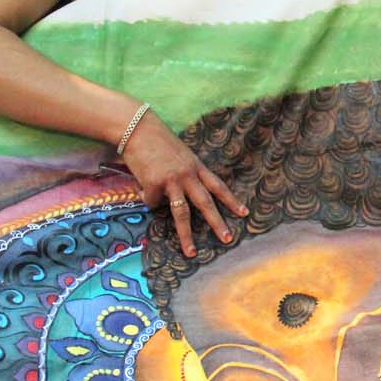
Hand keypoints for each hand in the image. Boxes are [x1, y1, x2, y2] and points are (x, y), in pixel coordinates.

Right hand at [120, 113, 246, 256]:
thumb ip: (185, 174)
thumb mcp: (179, 155)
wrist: (136, 128)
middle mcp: (188, 174)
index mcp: (196, 166)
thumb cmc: (156, 141)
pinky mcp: (154, 184)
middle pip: (205, 203)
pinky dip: (146, 197)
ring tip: (191, 252)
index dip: (231, 201)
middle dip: (217, 223)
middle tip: (228, 239)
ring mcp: (171, 180)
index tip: (244, 214)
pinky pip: (151, 201)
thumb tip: (176, 201)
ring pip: (182, 213)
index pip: (218, 186)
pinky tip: (142, 184)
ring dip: (186, 235)